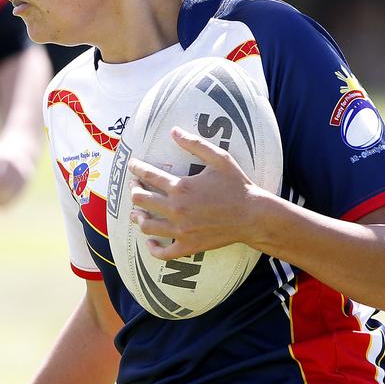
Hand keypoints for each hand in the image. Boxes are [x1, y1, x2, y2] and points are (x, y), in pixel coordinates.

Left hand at [127, 127, 270, 259]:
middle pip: (141, 200)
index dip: (136, 168)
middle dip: (134, 190)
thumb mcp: (219, 158)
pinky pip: (162, 253)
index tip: (131, 164)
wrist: (253, 216)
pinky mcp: (188, 246)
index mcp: (181, 187)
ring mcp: (181, 230)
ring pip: (147, 225)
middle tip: (134, 186)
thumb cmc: (237, 185)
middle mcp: (176, 209)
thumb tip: (173, 130)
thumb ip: (194, 143)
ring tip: (136, 212)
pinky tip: (151, 241)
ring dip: (138, 217)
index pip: (148, 175)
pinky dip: (153, 248)